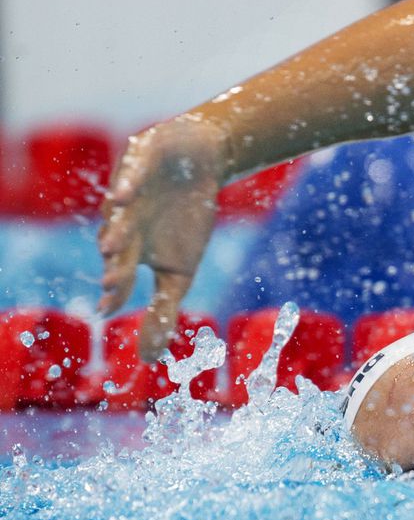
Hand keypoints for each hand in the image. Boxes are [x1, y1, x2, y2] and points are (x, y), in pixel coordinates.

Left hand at [97, 116, 229, 360]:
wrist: (200, 162)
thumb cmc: (186, 220)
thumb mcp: (180, 273)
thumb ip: (163, 312)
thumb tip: (150, 360)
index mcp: (131, 251)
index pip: (119, 276)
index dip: (115, 293)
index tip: (107, 312)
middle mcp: (125, 223)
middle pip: (117, 246)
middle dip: (116, 265)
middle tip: (112, 284)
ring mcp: (130, 191)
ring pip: (119, 212)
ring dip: (115, 228)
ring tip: (113, 247)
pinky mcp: (140, 159)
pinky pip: (132, 173)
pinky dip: (128, 185)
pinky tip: (124, 197)